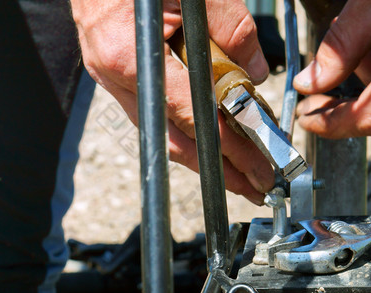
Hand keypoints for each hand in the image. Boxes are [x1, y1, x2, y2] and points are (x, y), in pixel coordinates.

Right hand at [71, 0, 274, 203]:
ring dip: (201, 157)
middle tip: (253, 185)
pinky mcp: (114, 74)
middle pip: (174, 142)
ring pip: (162, 133)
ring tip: (236, 171)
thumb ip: (232, 30)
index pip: (193, 118)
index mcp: (132, 54)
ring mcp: (110, 78)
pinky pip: (153, 113)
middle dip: (218, 170)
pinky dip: (183, 129)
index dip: (230, 149)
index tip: (259, 167)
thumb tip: (256, 73)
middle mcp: (116, 75)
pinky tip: (207, 140)